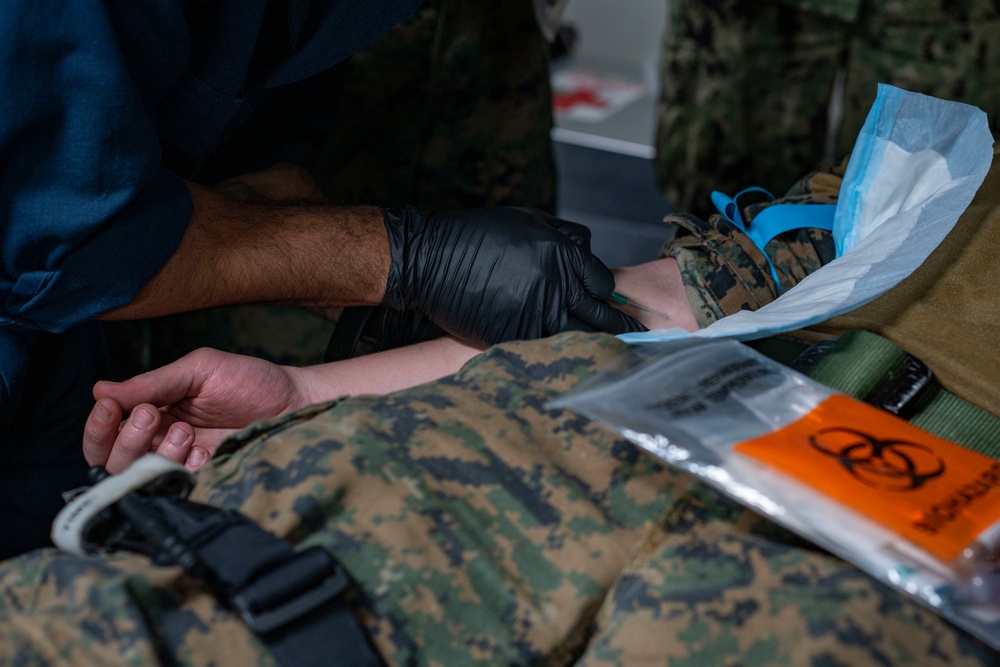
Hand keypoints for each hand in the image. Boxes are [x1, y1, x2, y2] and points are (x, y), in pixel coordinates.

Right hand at [82, 348, 310, 473]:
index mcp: (153, 413)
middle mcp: (161, 443)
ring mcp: (182, 466)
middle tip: (152, 415)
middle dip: (126, 439)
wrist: (296, 401)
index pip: (106, 432)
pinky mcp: (205, 482)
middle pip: (112, 461)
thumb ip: (154, 382)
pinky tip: (202, 453)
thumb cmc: (251, 381)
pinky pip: (176, 490)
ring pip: (139, 479)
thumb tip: (101, 390)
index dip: (100, 426)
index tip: (110, 408)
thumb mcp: (200, 370)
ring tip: (186, 432)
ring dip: (155, 454)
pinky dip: (182, 470)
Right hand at [382, 207, 645, 346]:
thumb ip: (566, 237)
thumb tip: (590, 253)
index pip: (603, 283)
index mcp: (564, 256)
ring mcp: (536, 315)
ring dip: (595, 348)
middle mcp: (556, 287)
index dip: (606, 294)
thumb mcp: (529, 219)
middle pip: (601, 316)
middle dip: (621, 328)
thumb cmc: (478, 234)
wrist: (431, 259)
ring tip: (612, 358)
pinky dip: (557, 357)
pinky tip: (569, 364)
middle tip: (638, 338)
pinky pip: (544, 350)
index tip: (611, 305)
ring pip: (578, 339)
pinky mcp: (514, 337)